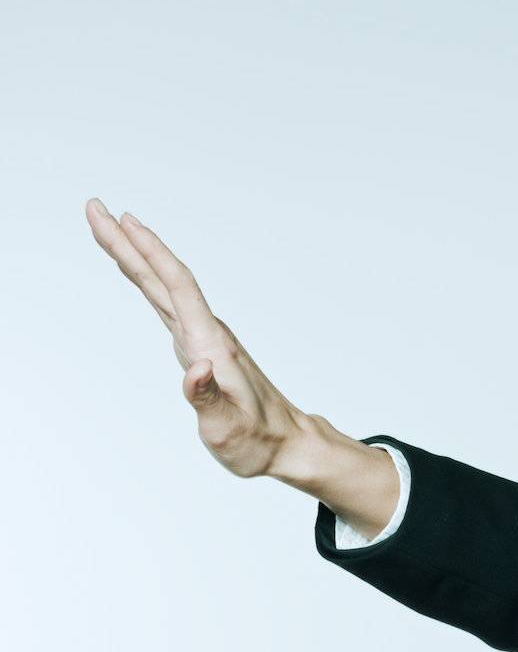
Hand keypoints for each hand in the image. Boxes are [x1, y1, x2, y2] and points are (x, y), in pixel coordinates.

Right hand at [85, 198, 309, 479]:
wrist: (288, 444)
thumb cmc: (258, 441)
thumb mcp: (228, 428)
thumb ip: (208, 399)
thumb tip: (196, 369)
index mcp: (210, 345)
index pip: (177, 287)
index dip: (149, 251)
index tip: (122, 220)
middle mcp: (207, 335)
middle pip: (163, 278)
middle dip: (128, 242)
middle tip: (95, 207)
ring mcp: (205, 340)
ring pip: (164, 289)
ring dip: (135, 258)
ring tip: (109, 229)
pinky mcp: (203, 349)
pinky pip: (170, 305)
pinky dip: (149, 284)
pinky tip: (141, 275)